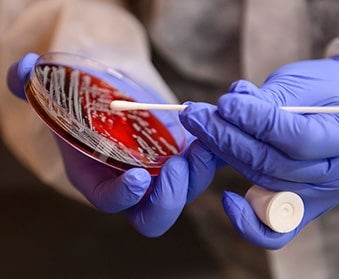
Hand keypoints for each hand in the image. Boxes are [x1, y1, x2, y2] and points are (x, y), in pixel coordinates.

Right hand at [7, 53, 215, 236]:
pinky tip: (215, 130)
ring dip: (199, 173)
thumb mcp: (60, 96)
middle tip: (177, 165)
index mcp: (101, 179)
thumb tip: (22, 71)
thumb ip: (36, 88)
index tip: (137, 177)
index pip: (112, 203)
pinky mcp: (186, 155)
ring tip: (203, 144)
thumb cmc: (90, 101)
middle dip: (169, 197)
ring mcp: (164, 173)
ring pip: (188, 190)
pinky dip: (214, 154)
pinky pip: (205, 165)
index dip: (124, 197)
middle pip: (156, 214)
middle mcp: (135, 185)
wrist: (118, 93)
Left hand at [180, 56, 338, 247]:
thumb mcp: (303, 84)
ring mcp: (318, 197)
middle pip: (273, 163)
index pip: (297, 137)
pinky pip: (273, 230)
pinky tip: (227, 198)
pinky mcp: (300, 209)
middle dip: (226, 137)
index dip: (257, 121)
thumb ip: (268, 99)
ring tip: (199, 130)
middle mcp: (337, 175)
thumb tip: (227, 106)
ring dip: (225, 155)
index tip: (225, 103)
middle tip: (195, 116)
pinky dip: (247, 219)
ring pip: (264, 183)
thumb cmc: (323, 91)